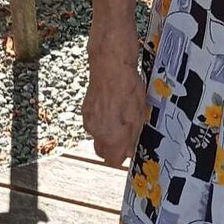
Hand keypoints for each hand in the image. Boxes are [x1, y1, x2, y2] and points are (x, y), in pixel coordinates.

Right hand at [82, 40, 147, 166]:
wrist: (109, 62)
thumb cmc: (127, 86)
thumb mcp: (138, 113)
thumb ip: (131, 136)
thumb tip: (128, 151)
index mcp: (110, 135)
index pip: (113, 160)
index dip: (123, 155)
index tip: (130, 148)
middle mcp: (95, 130)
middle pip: (103, 151)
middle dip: (114, 147)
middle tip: (128, 135)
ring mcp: (88, 118)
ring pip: (98, 136)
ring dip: (108, 132)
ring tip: (122, 117)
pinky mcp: (86, 107)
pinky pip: (94, 122)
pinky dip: (102, 120)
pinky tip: (113, 107)